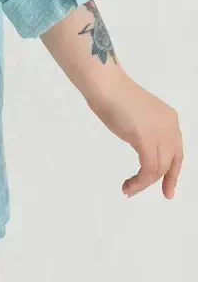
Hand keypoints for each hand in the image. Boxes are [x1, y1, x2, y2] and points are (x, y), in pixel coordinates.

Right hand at [87, 73, 183, 198]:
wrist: (105, 85)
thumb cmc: (112, 94)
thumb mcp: (137, 115)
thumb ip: (144, 129)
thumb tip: (141, 141)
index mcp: (169, 118)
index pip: (177, 150)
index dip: (174, 171)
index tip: (168, 188)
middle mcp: (170, 126)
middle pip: (171, 161)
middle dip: (166, 180)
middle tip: (161, 195)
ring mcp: (160, 133)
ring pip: (159, 168)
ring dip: (144, 184)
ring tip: (129, 189)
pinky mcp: (147, 140)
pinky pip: (148, 169)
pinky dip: (139, 182)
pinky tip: (128, 186)